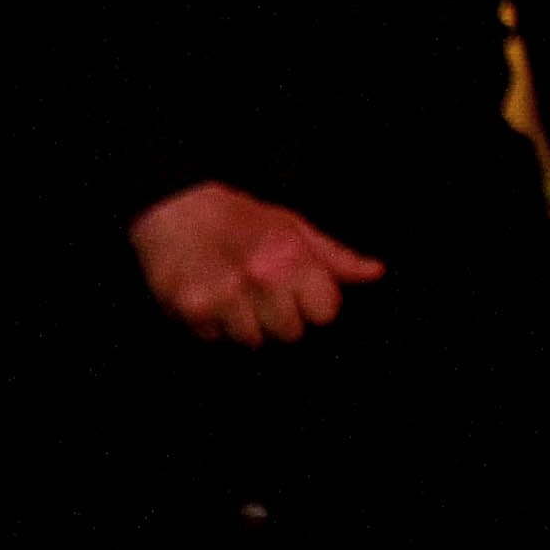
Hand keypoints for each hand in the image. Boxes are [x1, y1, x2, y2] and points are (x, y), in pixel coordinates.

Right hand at [129, 182, 384, 345]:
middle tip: (261, 291)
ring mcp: (224, 296)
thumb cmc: (240, 218)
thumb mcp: (293, 228)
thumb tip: (375, 273)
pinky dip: (212, 324)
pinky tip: (210, 296)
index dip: (313, 305)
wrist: (174, 208)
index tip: (299, 292)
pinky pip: (214, 339)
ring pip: (252, 342)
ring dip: (244, 324)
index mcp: (291, 256)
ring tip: (234, 292)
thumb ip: (335, 258)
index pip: (325, 313)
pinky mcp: (191, 310)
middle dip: (278, 317)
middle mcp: (260, 278)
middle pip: (290, 334)